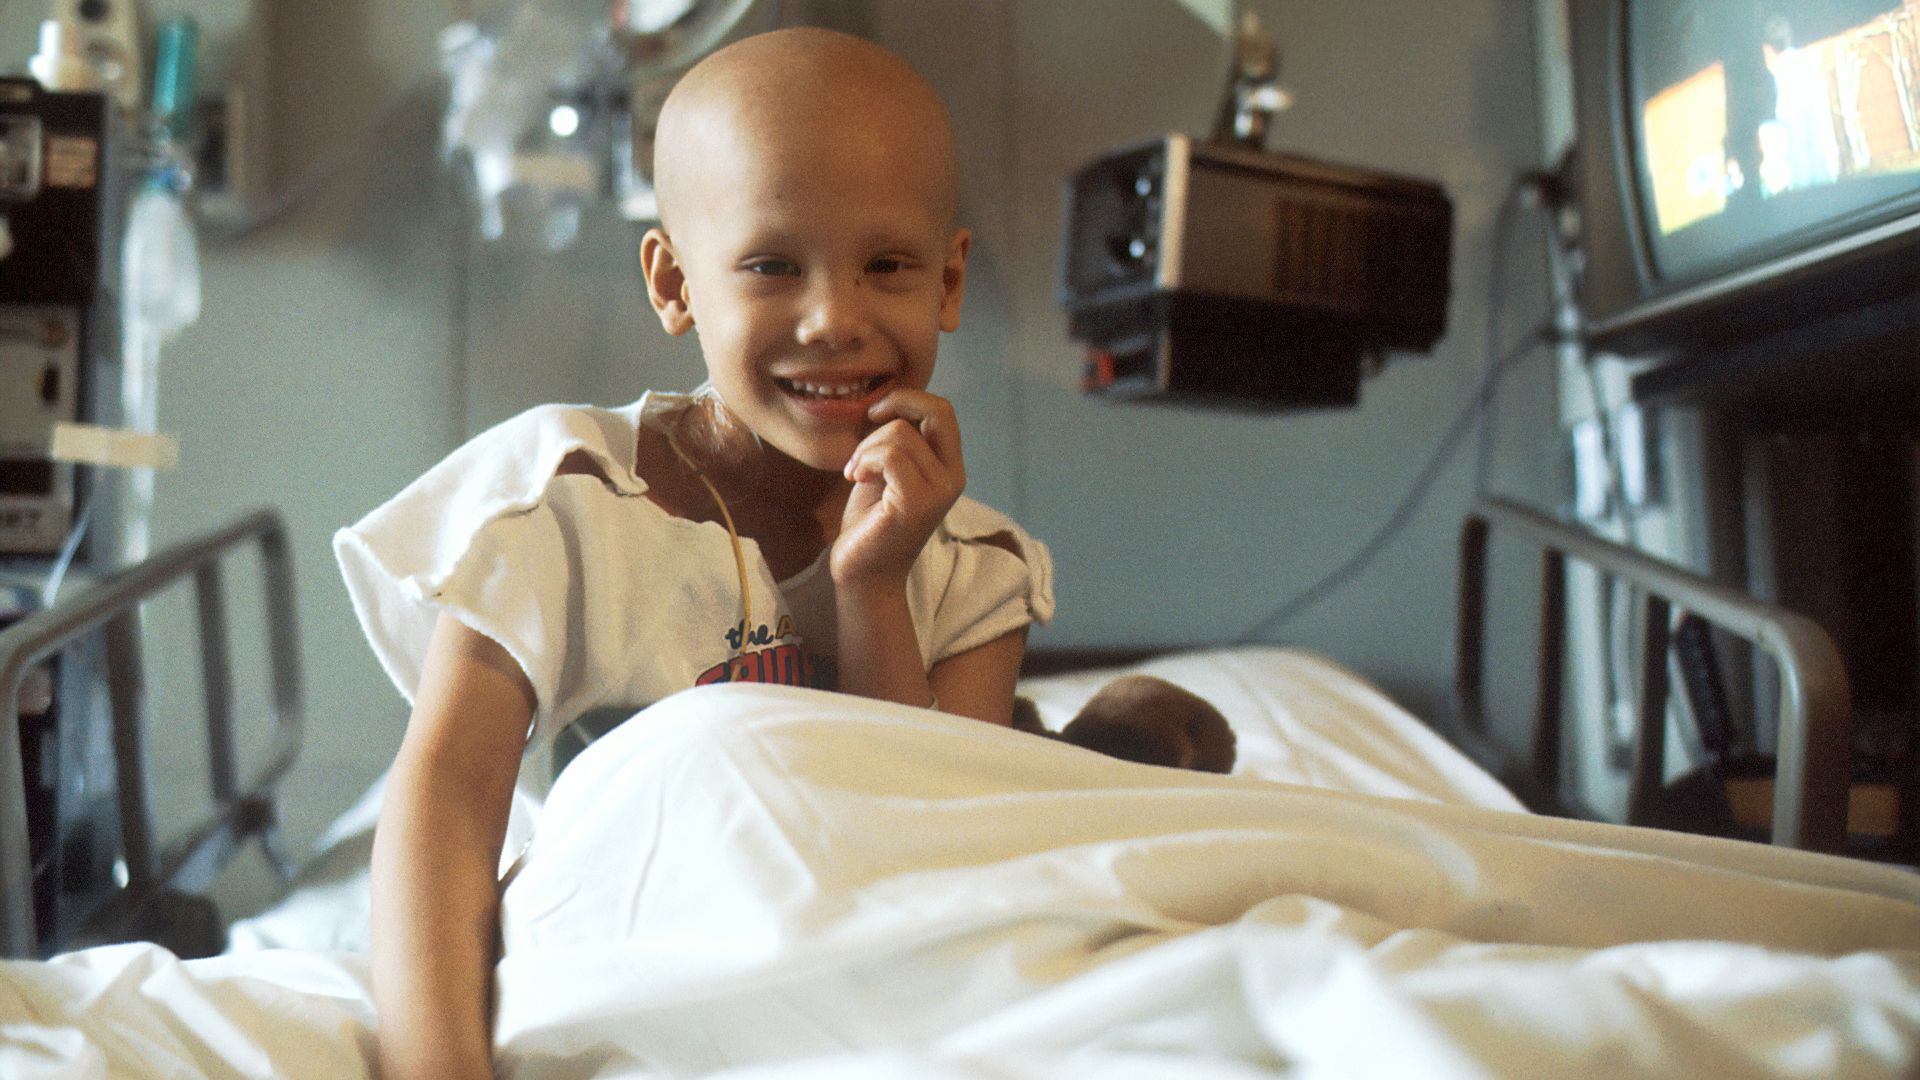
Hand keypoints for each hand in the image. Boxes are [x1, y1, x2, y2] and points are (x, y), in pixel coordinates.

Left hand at [832, 388, 965, 589]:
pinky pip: (891, 456)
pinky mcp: (918, 504)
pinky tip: (855, 479)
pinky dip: (864, 461)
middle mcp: (954, 478)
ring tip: (855, 472)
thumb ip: (898, 440)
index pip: (942, 410)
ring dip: (865, 448)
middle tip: (865, 433)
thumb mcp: (887, 470)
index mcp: (949, 467)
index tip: (874, 415)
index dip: (907, 398)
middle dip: (893, 409)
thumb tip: (887, 402)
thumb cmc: (870, 522)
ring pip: (900, 434)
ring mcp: (939, 492)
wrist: (863, 574)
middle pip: (935, 410)